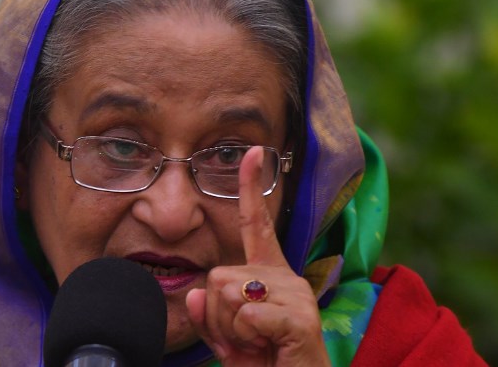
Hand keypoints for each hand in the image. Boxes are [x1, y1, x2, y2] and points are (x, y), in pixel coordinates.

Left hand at [185, 147, 329, 365]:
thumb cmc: (263, 364)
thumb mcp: (227, 338)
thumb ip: (210, 314)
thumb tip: (198, 291)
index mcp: (267, 275)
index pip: (254, 223)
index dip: (250, 186)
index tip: (253, 151)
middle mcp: (284, 275)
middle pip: (217, 275)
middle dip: (217, 315)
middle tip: (246, 338)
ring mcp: (294, 293)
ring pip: (226, 294)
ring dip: (230, 329)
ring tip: (258, 344)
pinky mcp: (300, 315)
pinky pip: (246, 315)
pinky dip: (245, 338)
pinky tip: (268, 347)